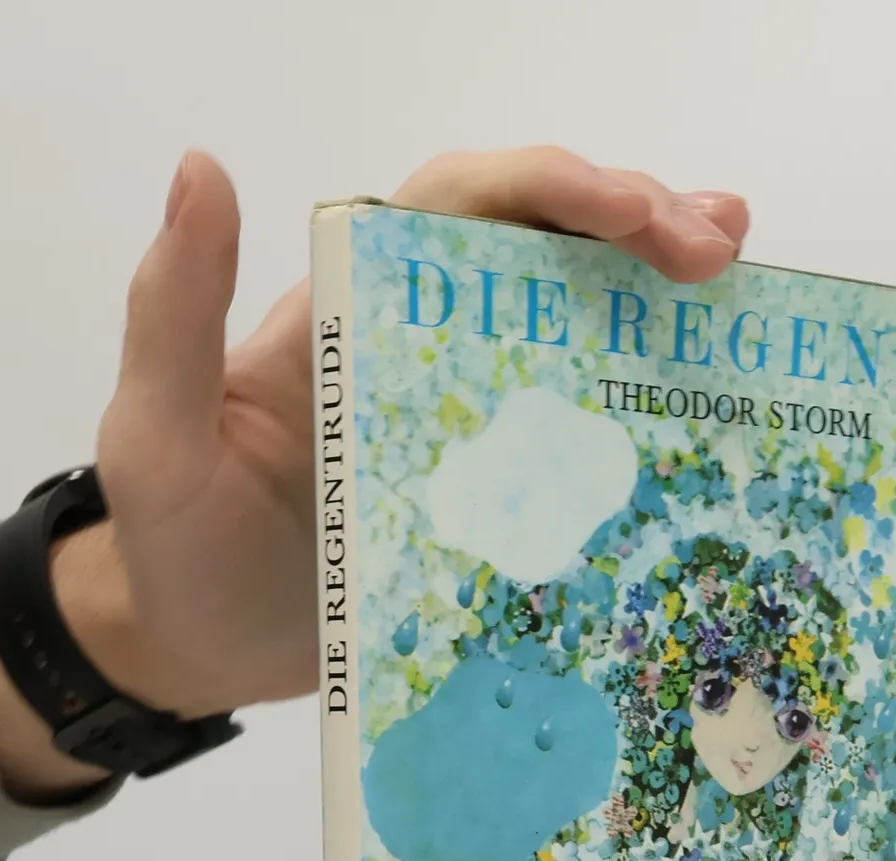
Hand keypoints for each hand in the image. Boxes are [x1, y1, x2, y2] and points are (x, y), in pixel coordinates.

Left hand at [0, 148, 749, 797]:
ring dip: (662, 287)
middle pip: (547, 244)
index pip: (467, 208)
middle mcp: (427, 342)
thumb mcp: (157, 437)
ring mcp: (475, 418)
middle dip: (638, 224)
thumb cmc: (176, 548)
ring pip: (580, 319)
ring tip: (739, 280)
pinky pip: (586, 433)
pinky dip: (649, 399)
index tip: (635, 213)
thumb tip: (202, 169)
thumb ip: (173, 315)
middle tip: (716, 254)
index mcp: (357, 307)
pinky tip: (712, 387)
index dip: (556, 189)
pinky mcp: (506, 497)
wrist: (202, 656)